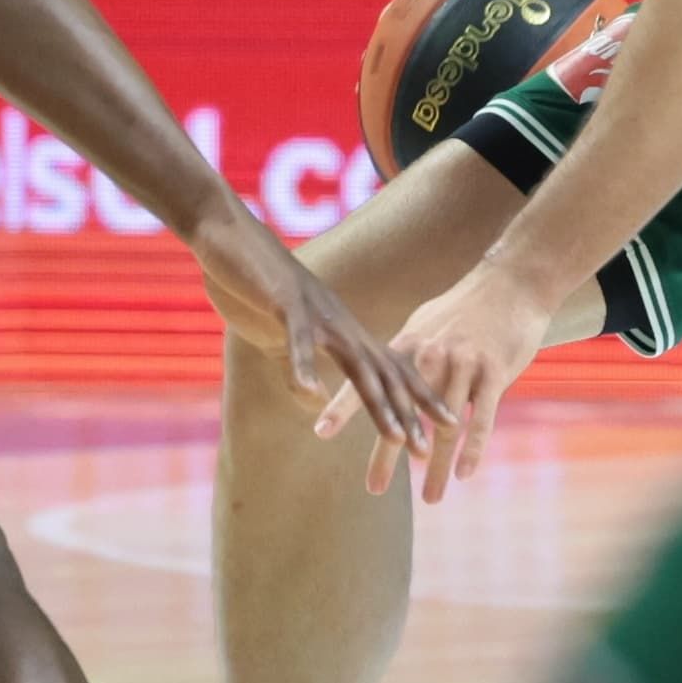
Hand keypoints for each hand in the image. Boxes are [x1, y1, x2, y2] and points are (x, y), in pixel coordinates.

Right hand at [191, 208, 439, 463]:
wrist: (232, 233)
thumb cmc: (258, 283)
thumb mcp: (284, 332)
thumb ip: (302, 364)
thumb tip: (314, 399)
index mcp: (344, 328)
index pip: (392, 368)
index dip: (421, 397)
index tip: (449, 425)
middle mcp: (340, 321)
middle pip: (384, 371)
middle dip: (410, 411)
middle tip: (429, 449)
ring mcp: (316, 312)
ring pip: (355, 362)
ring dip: (377, 402)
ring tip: (394, 438)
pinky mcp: (285, 302)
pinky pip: (299, 339)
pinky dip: (305, 368)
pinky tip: (310, 396)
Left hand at [325, 255, 564, 503]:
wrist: (511, 284)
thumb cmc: (465, 308)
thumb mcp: (424, 324)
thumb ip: (403, 354)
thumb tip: (377, 372)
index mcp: (407, 346)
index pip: (366, 380)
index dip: (344, 408)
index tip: (320, 432)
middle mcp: (430, 356)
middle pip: (403, 413)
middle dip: (388, 453)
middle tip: (373, 488)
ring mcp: (463, 365)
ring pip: (444, 425)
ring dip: (436, 465)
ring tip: (429, 498)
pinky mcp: (494, 373)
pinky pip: (481, 418)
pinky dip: (473, 448)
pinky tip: (465, 474)